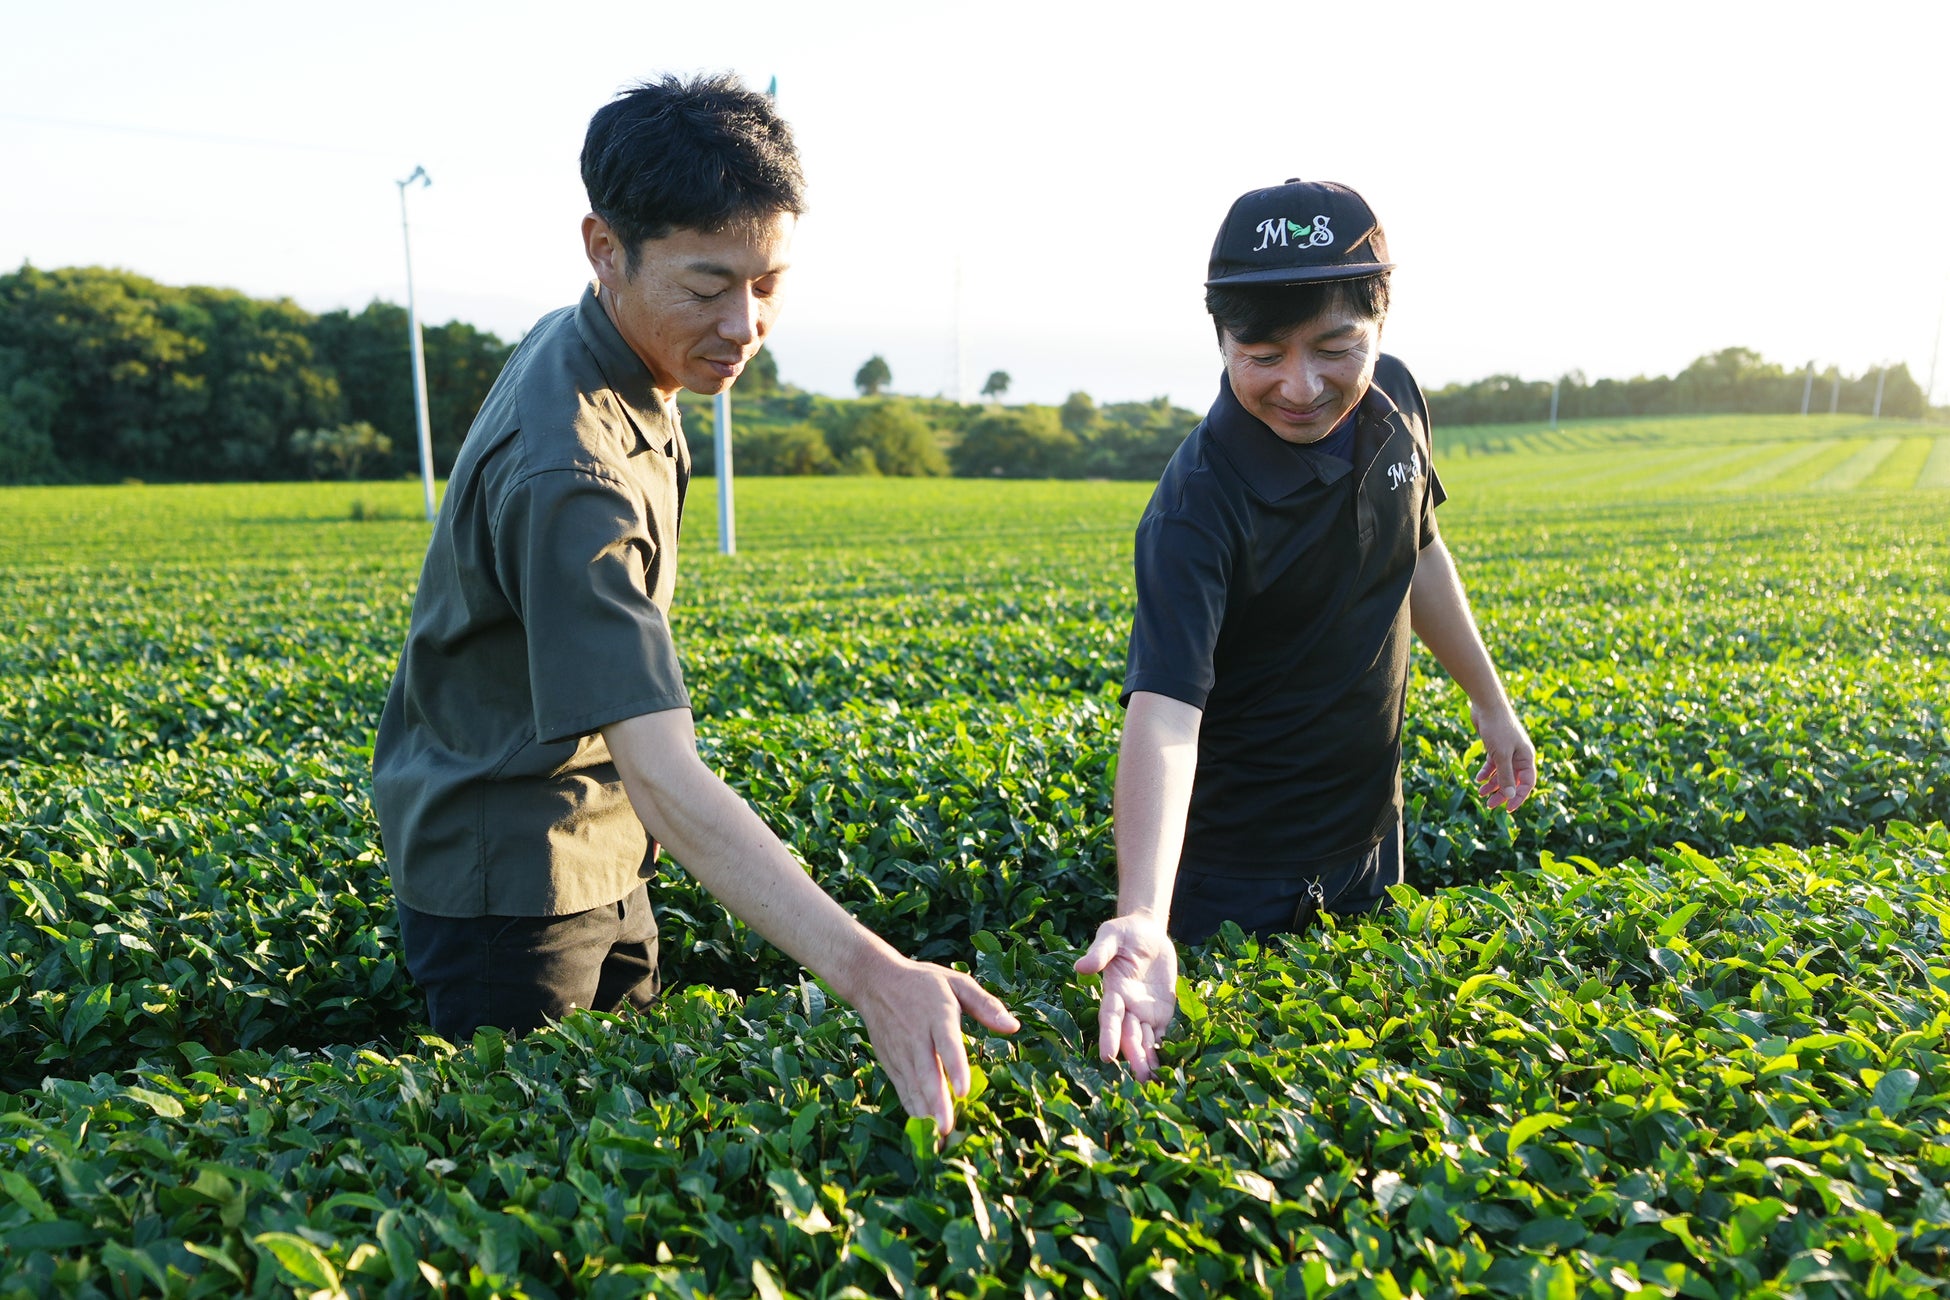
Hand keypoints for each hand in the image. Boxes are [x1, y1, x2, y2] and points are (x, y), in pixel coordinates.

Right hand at [851, 959, 1018, 1133]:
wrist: (875, 981)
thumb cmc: (923, 982)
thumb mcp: (956, 983)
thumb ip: (985, 1005)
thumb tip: (1014, 1027)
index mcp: (937, 1015)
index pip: (946, 1044)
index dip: (954, 1068)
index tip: (963, 1091)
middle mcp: (917, 1036)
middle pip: (927, 1073)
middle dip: (937, 1102)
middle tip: (948, 1129)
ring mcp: (901, 1051)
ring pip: (913, 1086)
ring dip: (925, 1112)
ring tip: (938, 1137)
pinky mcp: (890, 1061)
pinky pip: (902, 1088)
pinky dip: (912, 1107)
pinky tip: (924, 1126)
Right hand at [1074, 913, 1177, 1082]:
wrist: (1148, 932)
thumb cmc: (1125, 932)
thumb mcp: (1111, 935)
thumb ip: (1100, 952)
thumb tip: (1081, 968)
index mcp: (1114, 990)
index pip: (1110, 1017)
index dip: (1109, 1036)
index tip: (1107, 1056)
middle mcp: (1128, 1006)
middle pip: (1129, 1035)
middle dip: (1134, 1057)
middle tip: (1140, 1079)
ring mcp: (1145, 1011)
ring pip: (1145, 1040)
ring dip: (1148, 1061)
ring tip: (1152, 1083)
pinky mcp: (1161, 1011)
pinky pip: (1161, 1034)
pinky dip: (1163, 1051)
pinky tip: (1167, 1069)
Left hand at [1471, 701, 1537, 811]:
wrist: (1486, 705)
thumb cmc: (1497, 728)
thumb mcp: (1502, 755)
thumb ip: (1506, 776)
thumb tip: (1510, 796)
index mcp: (1526, 758)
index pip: (1527, 783)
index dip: (1519, 797)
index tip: (1508, 809)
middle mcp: (1519, 756)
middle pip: (1513, 781)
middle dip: (1503, 793)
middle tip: (1490, 805)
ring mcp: (1507, 751)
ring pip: (1502, 774)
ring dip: (1493, 785)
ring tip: (1481, 793)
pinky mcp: (1495, 747)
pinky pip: (1493, 764)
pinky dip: (1486, 772)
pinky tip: (1477, 779)